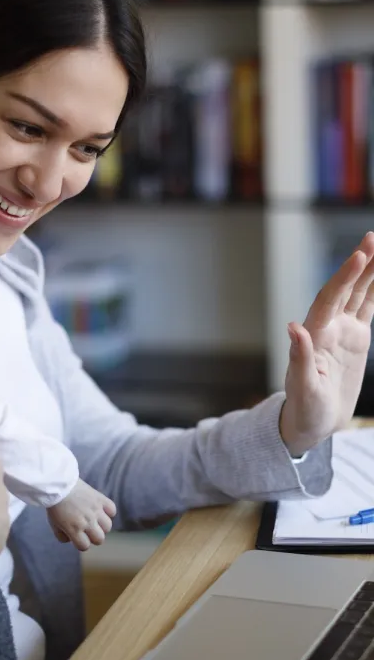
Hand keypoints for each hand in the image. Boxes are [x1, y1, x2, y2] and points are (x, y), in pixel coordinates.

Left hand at [47, 479, 116, 551]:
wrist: (58, 484)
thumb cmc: (55, 504)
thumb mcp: (53, 524)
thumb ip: (61, 536)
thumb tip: (71, 540)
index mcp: (75, 529)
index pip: (84, 546)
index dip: (81, 543)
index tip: (78, 537)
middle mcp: (87, 522)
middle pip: (100, 539)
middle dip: (93, 536)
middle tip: (87, 529)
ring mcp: (96, 510)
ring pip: (108, 527)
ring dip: (101, 525)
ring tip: (95, 519)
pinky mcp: (100, 499)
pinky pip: (112, 510)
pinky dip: (108, 511)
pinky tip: (101, 509)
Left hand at [280, 232, 373, 455]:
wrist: (312, 422)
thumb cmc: (305, 408)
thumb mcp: (303, 388)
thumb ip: (300, 357)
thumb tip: (293, 327)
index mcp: (314, 336)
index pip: (330, 299)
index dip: (344, 278)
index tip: (358, 256)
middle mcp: (326, 328)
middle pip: (344, 289)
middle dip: (358, 265)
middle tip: (372, 237)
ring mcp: (341, 332)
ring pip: (357, 295)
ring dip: (368, 272)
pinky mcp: (355, 339)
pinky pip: (367, 309)